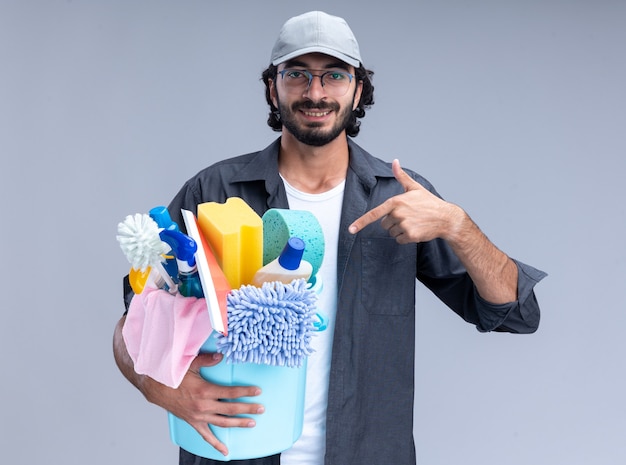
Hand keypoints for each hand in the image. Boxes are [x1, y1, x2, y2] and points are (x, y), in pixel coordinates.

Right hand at [140, 352, 263, 456]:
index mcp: (205, 391)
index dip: (246, 391)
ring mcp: (199, 416)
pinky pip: (206, 436)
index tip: (258, 391)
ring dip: (238, 423)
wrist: (157, 389)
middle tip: (261, 408)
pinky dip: (216, 445)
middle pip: (231, 409)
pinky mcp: (194, 423)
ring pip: (223, 422)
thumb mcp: (191, 364)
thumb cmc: (174, 376)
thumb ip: (207, 360)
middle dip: (248, 409)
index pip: (231, 392)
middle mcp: (204, 406)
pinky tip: (226, 451)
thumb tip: (221, 356)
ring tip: (252, 423)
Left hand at [349, 159, 459, 242]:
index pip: (375, 213)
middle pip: (384, 224)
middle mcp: (398, 213)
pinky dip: (406, 238)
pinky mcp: (410, 236)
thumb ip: (401, 176)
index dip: (361, 222)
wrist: (445, 218)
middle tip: (408, 217)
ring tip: (413, 222)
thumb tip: (394, 161)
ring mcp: (404, 225)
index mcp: (396, 201)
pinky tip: (416, 230)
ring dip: (399, 230)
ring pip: (391, 232)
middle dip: (393, 222)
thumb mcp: (414, 187)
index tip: (351, 229)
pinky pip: (399, 240)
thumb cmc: (429, 202)